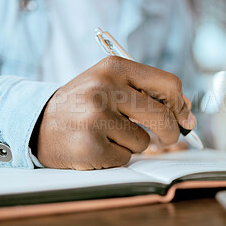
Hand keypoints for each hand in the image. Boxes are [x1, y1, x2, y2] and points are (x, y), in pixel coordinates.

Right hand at [32, 56, 195, 169]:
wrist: (37, 122)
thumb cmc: (83, 104)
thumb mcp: (112, 86)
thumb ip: (149, 94)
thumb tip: (188, 114)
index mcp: (114, 68)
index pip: (169, 84)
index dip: (181, 105)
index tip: (183, 118)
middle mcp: (104, 89)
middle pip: (162, 116)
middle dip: (171, 132)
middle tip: (167, 138)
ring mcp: (96, 118)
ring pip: (144, 141)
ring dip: (132, 143)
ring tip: (107, 134)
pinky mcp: (90, 146)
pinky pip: (125, 158)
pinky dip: (117, 156)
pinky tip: (96, 145)